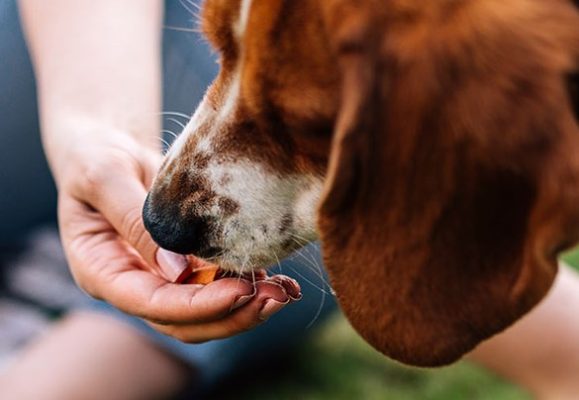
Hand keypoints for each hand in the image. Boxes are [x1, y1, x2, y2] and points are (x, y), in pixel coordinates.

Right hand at [56, 128, 298, 341]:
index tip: (240, 291)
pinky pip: (215, 287)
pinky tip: (276, 277)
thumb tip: (176, 270)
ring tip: (285, 291)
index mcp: (101, 271)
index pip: (151, 304)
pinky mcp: (183, 266)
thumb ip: (133, 220)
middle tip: (276, 298)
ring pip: (204, 313)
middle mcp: (132, 284)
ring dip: (245, 308)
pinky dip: (246, 286)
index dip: (197, 305)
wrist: (109, 150)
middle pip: (182, 322)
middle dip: (231, 315)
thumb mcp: (104, 176)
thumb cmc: (96, 156)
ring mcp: (159, 279)